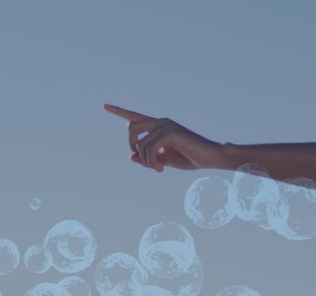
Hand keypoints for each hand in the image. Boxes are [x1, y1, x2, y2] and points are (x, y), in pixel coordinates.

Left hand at [103, 103, 220, 171]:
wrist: (210, 157)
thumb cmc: (190, 158)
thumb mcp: (164, 160)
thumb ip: (148, 157)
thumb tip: (130, 156)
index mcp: (159, 125)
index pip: (135, 116)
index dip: (119, 111)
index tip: (105, 105)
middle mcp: (161, 121)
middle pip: (131, 128)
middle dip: (132, 146)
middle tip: (145, 162)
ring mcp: (166, 125)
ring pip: (140, 142)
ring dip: (145, 160)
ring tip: (157, 169)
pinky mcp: (170, 133)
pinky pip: (150, 148)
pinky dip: (151, 162)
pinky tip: (160, 169)